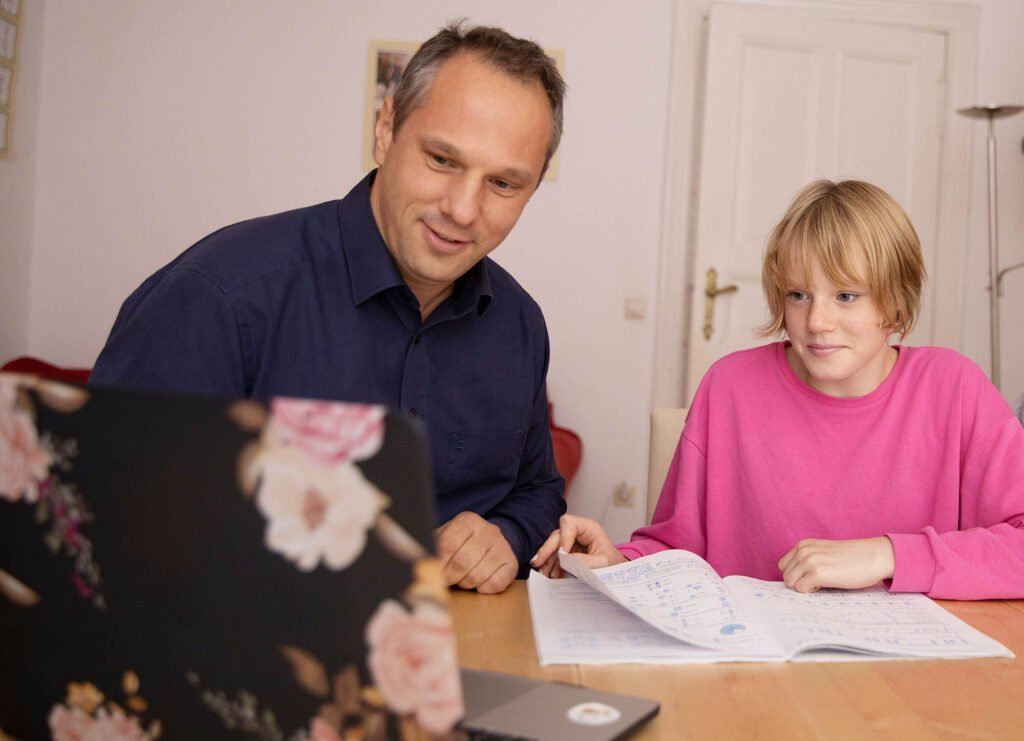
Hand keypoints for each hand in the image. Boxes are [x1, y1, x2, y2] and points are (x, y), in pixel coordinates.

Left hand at [436, 512, 517, 593]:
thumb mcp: (446, 538)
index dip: (438, 564)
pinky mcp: (512, 563)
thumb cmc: (462, 544)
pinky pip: (495, 584)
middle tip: (446, 580)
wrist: (490, 544)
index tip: (433, 572)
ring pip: (477, 576)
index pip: (447, 545)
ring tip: (462, 579)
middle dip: (450, 577)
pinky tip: (479, 583)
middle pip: (462, 562)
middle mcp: (488, 530)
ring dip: (465, 584)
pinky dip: (483, 589)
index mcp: (468, 521)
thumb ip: (434, 548)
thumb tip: (421, 562)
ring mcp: (502, 547)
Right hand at [530, 514, 625, 577]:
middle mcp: (578, 531)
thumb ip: (586, 561)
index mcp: (589, 528)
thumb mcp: (604, 563)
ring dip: (547, 560)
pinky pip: (555, 555)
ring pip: (553, 546)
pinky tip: (550, 574)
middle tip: (538, 562)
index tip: (562, 554)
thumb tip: (566, 559)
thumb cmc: (614, 564)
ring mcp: (572, 541)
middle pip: (557, 535)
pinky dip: (551, 565)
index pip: (569, 524)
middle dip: (547, 549)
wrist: (617, 572)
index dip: (563, 538)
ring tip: (544, 573)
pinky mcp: (568, 551)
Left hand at [778, 537, 894, 592]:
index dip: (796, 574)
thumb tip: (792, 579)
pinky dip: (812, 591)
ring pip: (791, 583)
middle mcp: (803, 551)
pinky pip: (801, 589)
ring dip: (805, 587)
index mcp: (803, 545)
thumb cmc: (852, 557)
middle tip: (820, 580)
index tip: (812, 575)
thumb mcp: (823, 552)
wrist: (874, 556)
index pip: (783, 566)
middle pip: (786, 576)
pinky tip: (828, 584)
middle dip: (800, 582)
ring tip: (824, 582)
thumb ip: (808, 559)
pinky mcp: (818, 574)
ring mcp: (810, 562)